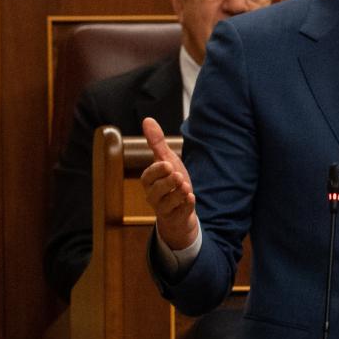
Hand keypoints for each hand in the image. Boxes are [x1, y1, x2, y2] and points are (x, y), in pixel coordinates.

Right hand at [141, 117, 198, 251]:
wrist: (181, 206)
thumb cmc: (171, 181)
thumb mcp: (166, 160)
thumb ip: (157, 143)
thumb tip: (147, 120)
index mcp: (150, 181)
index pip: (148, 176)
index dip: (157, 171)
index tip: (168, 164)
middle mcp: (153, 196)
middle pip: (155, 191)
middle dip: (167, 183)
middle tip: (178, 176)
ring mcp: (163, 209)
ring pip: (166, 205)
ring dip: (177, 195)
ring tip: (186, 187)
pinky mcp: (175, 218)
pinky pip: (179, 214)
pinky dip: (186, 207)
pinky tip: (192, 199)